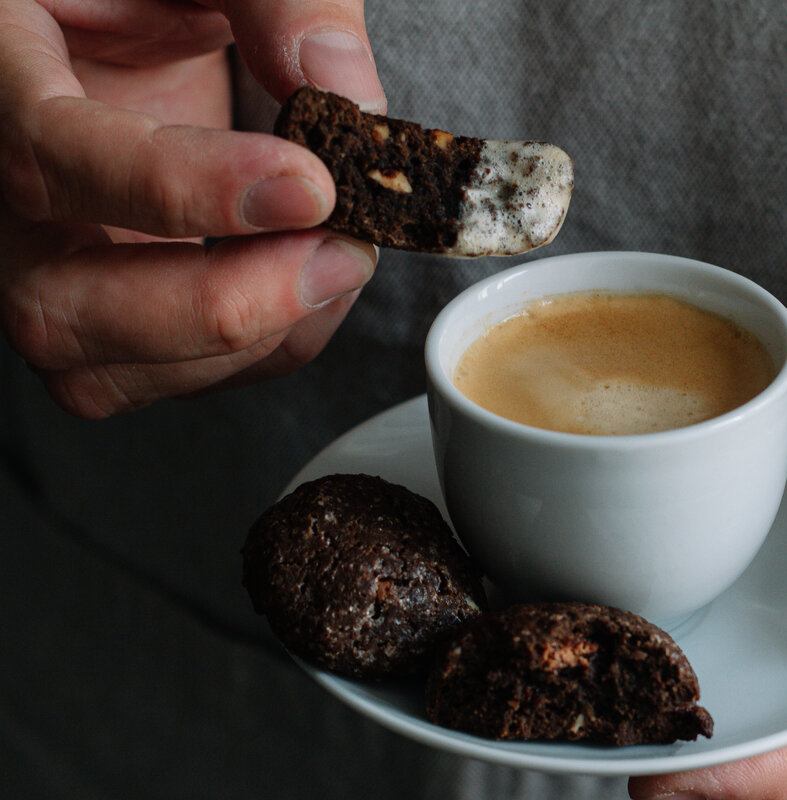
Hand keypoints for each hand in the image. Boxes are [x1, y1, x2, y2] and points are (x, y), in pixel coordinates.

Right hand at [0, 0, 386, 417]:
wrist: (119, 23)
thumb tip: (339, 82)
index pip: (51, 154)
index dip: (182, 187)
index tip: (308, 185)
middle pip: (59, 304)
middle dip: (221, 304)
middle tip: (342, 251)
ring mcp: (36, 264)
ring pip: (102, 370)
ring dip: (249, 342)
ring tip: (343, 262)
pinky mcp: (96, 311)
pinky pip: (157, 379)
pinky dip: (256, 352)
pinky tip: (317, 287)